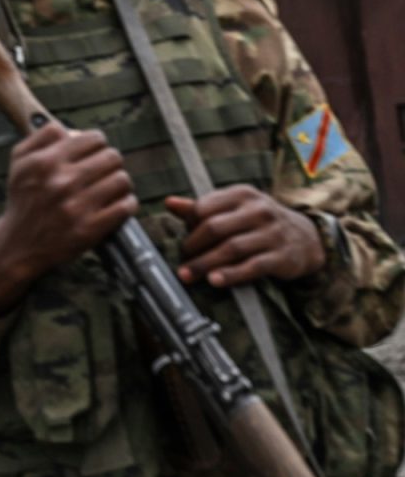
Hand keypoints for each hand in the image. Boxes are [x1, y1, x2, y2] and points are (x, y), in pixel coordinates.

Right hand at [0, 123, 136, 315]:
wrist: (18, 245)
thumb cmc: (23, 201)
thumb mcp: (19, 162)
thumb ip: (41, 137)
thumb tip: (69, 128)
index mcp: (45, 162)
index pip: (93, 138)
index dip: (97, 144)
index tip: (93, 153)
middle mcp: (61, 182)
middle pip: (112, 156)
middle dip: (109, 163)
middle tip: (102, 172)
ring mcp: (77, 207)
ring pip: (122, 179)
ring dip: (119, 183)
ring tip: (109, 188)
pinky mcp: (90, 229)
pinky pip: (126, 205)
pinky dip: (126, 203)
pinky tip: (115, 205)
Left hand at [166, 188, 325, 287]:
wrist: (307, 237)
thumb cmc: (258, 222)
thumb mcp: (234, 208)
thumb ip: (202, 207)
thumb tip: (169, 203)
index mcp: (242, 195)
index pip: (205, 207)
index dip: (189, 226)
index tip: (183, 241)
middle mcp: (259, 210)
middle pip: (214, 228)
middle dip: (193, 247)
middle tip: (182, 261)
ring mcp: (272, 233)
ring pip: (231, 248)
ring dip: (205, 263)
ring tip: (188, 275)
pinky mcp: (282, 256)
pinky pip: (252, 266)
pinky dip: (231, 274)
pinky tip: (214, 281)